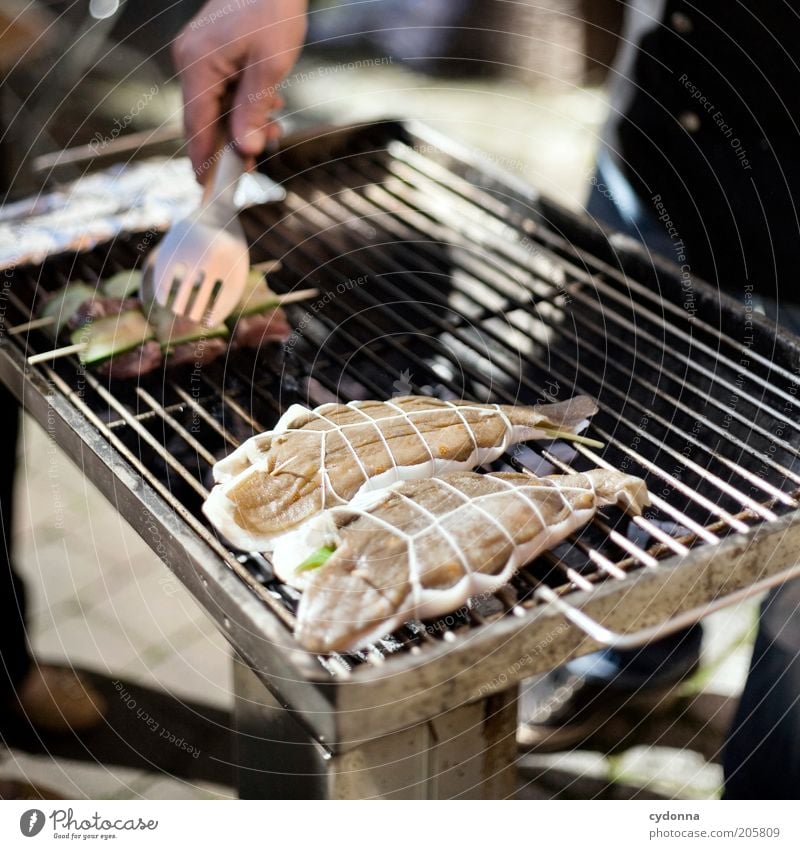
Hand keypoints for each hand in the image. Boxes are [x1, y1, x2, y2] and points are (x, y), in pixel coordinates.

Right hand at [173, 0, 307, 179]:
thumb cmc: (272, 8)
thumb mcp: (270, 65)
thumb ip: (254, 109)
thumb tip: (245, 149)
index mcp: (197, 65)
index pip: (196, 126)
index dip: (203, 161)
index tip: (209, 189)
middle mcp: (190, 61)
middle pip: (203, 121)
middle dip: (229, 146)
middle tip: (251, 168)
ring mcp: (198, 56)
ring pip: (216, 108)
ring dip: (243, 125)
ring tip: (274, 130)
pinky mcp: (211, 53)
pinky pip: (222, 91)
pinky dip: (243, 105)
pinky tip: (270, 106)